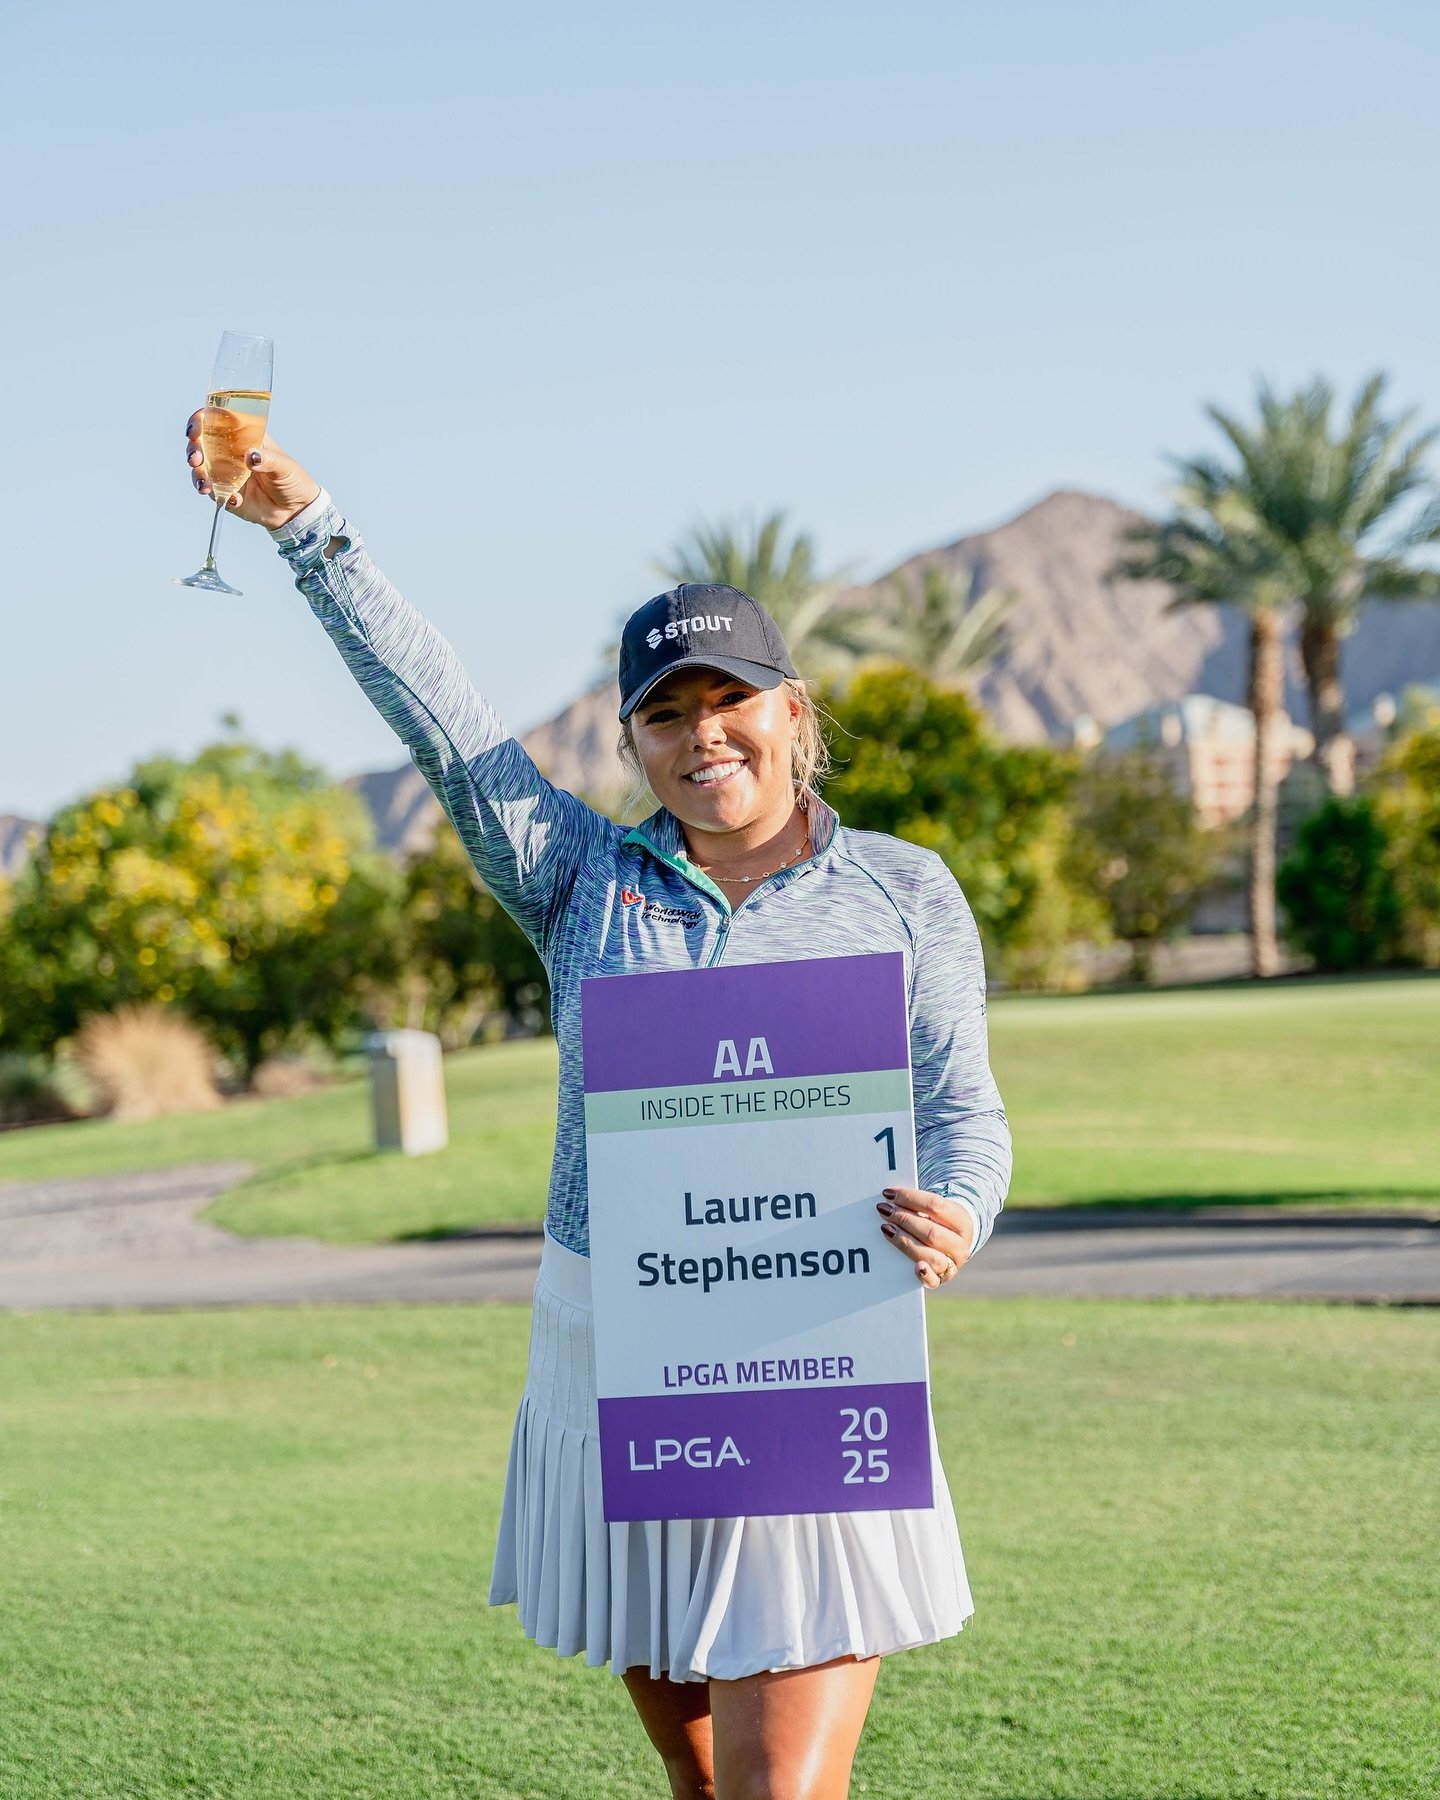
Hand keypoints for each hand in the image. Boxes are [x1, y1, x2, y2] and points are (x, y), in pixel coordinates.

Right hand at [184, 411, 321, 530]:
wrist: (295, 510)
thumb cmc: (293, 480)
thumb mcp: (285, 467)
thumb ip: (268, 460)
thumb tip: (251, 456)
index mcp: (243, 436)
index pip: (215, 420)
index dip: (201, 420)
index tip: (196, 429)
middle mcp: (229, 451)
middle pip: (200, 442)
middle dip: (193, 448)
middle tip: (195, 459)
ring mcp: (224, 471)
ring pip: (199, 467)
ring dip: (197, 473)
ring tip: (205, 485)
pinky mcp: (224, 491)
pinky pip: (210, 490)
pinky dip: (215, 494)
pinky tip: (234, 499)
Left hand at [876, 1186, 974, 1288]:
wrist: (953, 1243)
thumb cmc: (938, 1222)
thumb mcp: (937, 1210)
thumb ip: (918, 1203)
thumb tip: (890, 1197)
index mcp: (962, 1221)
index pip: (935, 1206)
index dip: (910, 1198)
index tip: (889, 1193)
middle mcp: (961, 1245)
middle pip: (931, 1232)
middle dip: (904, 1220)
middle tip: (884, 1210)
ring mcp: (953, 1264)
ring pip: (931, 1256)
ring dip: (905, 1242)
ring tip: (886, 1229)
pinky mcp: (942, 1279)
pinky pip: (933, 1281)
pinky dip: (924, 1274)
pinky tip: (915, 1267)